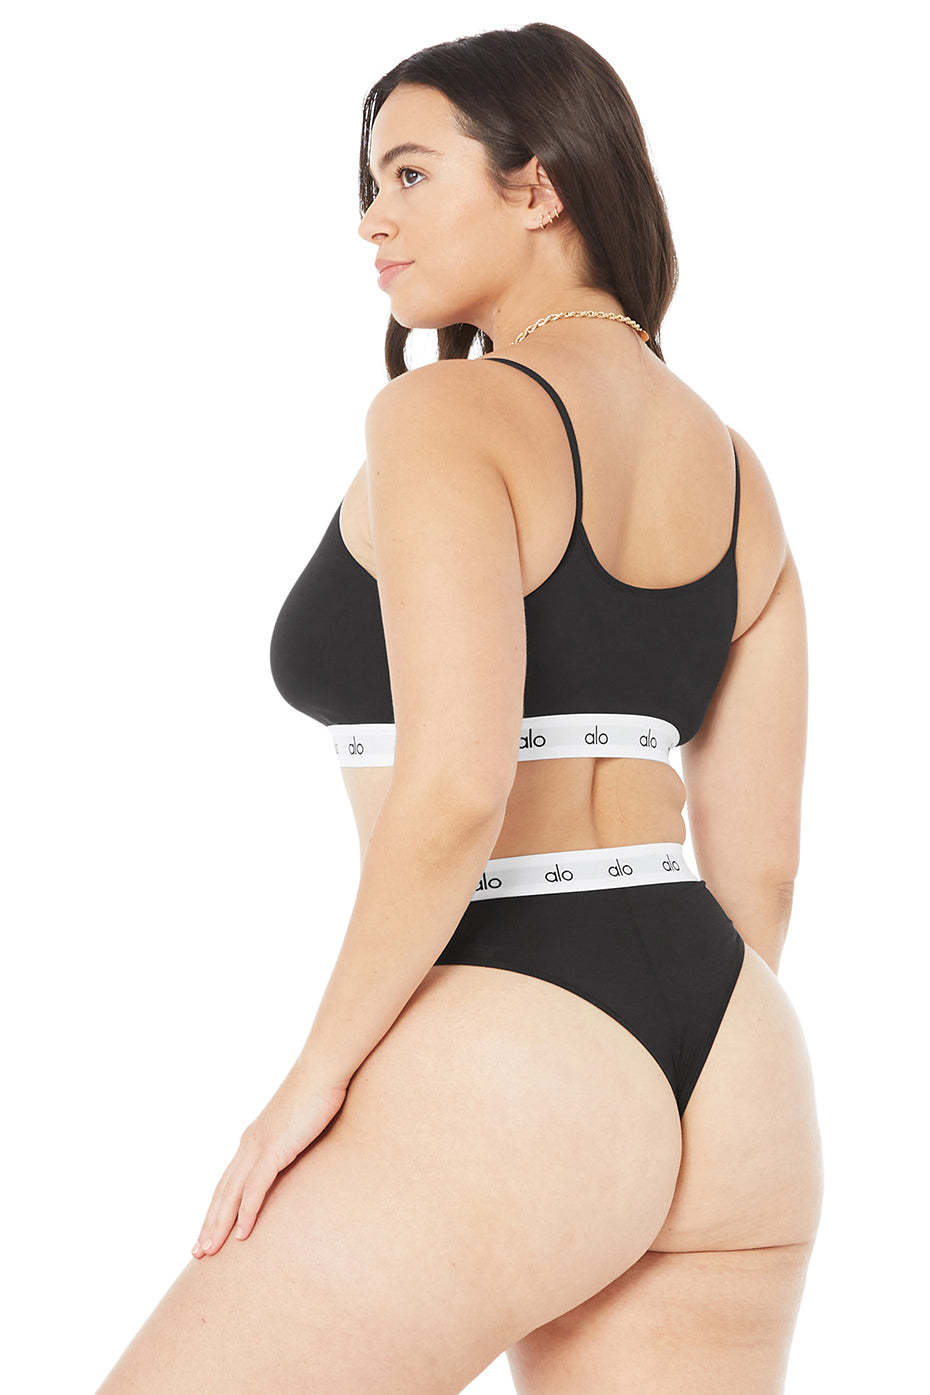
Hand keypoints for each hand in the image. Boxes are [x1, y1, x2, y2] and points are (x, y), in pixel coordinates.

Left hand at [192, 1062, 347, 1257]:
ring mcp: (259, 1146)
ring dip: (219, 1224)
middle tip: (199, 1252)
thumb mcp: (299, 1123)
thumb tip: (296, 1154)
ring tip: (211, 1251)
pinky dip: (247, 1212)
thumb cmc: (317, 1092)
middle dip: (210, 1223)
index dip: (217, 1208)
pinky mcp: (274, 1149)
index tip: (208, 1231)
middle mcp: (249, 1144)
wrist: (323, 1068)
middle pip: (223, 1191)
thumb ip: (291, 1141)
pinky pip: (256, 1188)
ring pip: (232, 1194)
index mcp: (253, 1139)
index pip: (228, 1181)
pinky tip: (243, 1234)